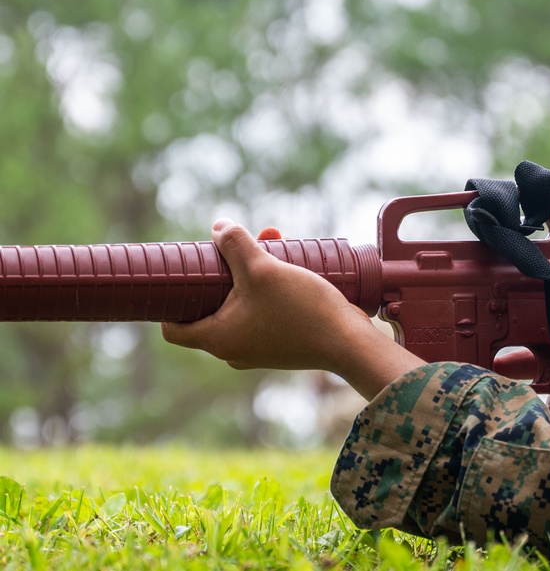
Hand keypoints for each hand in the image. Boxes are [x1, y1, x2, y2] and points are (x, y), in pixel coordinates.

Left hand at [161, 219, 423, 398]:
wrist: (350, 343)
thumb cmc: (302, 310)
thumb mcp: (263, 269)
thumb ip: (235, 245)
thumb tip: (217, 227)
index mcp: (217, 339)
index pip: (172, 329)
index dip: (171, 301)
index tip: (184, 276)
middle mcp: (234, 351)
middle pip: (211, 309)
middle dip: (225, 273)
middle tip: (238, 249)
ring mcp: (260, 351)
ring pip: (242, 308)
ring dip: (252, 277)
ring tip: (273, 248)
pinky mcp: (283, 346)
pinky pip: (264, 315)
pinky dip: (270, 292)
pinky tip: (289, 269)